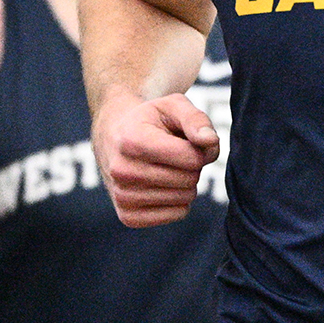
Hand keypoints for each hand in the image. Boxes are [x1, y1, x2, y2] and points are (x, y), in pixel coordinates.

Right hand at [95, 93, 219, 227]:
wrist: (113, 138)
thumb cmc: (150, 120)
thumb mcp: (173, 106)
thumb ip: (196, 119)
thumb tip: (210, 142)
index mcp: (132, 140)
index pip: (191, 158)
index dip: (201, 148)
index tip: (189, 140)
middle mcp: (122, 171)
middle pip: (189, 179)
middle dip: (193, 166)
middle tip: (177, 154)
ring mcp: (123, 197)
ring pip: (185, 198)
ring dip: (185, 182)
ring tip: (166, 166)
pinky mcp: (128, 216)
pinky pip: (178, 213)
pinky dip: (179, 200)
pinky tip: (162, 184)